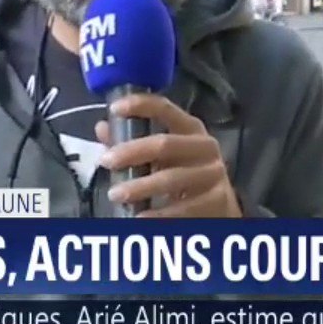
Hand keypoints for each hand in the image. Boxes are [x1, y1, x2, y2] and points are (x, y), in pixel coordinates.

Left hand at [95, 93, 240, 217]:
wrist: (220, 205)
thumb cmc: (184, 172)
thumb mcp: (161, 156)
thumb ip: (132, 141)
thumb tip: (102, 128)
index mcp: (190, 128)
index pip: (165, 109)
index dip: (140, 105)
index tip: (115, 108)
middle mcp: (205, 146)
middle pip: (166, 144)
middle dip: (132, 152)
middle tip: (106, 161)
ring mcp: (213, 173)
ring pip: (172, 178)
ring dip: (141, 187)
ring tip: (116, 194)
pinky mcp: (217, 199)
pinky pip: (183, 208)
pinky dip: (159, 214)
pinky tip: (139, 218)